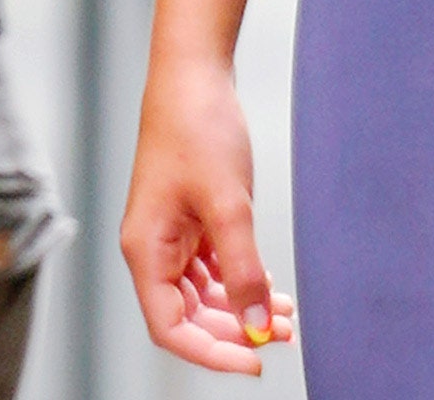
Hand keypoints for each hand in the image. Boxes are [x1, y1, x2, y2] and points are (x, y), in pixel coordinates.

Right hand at [122, 54, 295, 372]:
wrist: (195, 75)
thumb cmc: (198, 129)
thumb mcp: (228, 202)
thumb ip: (243, 266)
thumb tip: (258, 322)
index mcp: (146, 253)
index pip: (172, 327)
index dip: (211, 350)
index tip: (253, 360)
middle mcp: (155, 251)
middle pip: (191, 315)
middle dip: (236, 328)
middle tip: (283, 334)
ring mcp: (173, 236)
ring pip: (206, 293)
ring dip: (244, 305)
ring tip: (286, 317)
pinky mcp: (192, 220)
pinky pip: (214, 266)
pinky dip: (242, 278)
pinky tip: (271, 287)